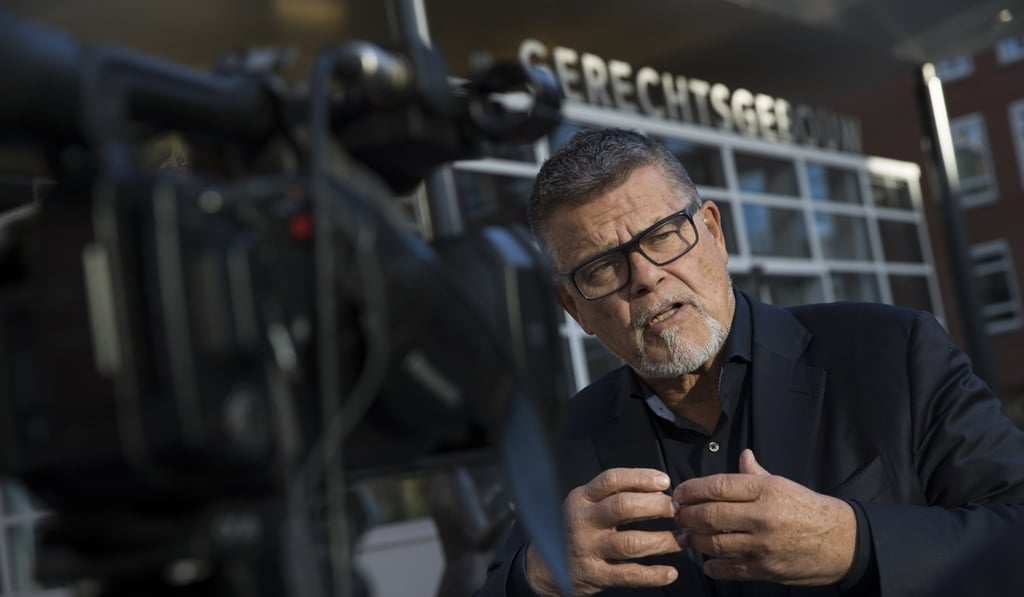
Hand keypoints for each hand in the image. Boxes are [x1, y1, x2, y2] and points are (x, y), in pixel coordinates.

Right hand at [525, 468, 681, 595]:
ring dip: (662, 541)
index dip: (641, 478)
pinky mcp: (594, 575)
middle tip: (675, 510)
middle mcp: (582, 521)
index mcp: (581, 498)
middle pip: (623, 507)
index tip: (665, 482)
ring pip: (630, 542)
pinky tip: (671, 572)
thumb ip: (617, 498)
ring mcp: (587, 549)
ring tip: (681, 540)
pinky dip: (653, 575)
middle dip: (656, 506)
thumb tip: (659, 493)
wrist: (545, 567)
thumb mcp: (588, 507)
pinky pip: (628, 575)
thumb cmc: (576, 530)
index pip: (612, 480)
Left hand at [672, 449, 856, 585]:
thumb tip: (742, 456)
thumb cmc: (810, 510)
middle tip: (677, 515)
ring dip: (695, 540)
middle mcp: (762, 516)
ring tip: (688, 536)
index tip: (678, 493)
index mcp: (766, 490)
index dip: (691, 490)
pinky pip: (730, 569)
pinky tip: (708, 562)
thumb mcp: (784, 484)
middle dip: (686, 515)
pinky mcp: (767, 570)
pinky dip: (714, 567)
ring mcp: (763, 545)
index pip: (717, 486)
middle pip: (710, 515)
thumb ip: (756, 474)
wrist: (844, 542)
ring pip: (715, 543)